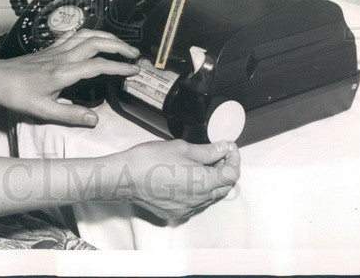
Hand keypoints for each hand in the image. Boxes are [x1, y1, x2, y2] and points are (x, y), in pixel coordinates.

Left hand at [0, 29, 140, 125]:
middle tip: (135, 56)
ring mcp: (56, 50)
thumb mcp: (42, 111)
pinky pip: (74, 35)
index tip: (134, 71)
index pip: (98, 65)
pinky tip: (94, 38)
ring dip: (107, 37)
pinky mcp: (50, 48)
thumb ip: (70, 115)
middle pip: (97, 42)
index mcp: (63, 73)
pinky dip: (90, 34)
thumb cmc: (15, 95)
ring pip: (86, 34)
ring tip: (121, 46)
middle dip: (119, 46)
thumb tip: (94, 120)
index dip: (119, 67)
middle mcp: (62, 57)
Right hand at [117, 139, 240, 223]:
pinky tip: (186, 177)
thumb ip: (207, 150)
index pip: (232, 173)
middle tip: (218, 153)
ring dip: (212, 181)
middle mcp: (199, 200)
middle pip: (224, 187)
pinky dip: (198, 190)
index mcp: (204, 182)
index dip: (234, 158)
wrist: (125, 178)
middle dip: (225, 169)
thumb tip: (223, 148)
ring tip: (201, 163)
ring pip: (210, 196)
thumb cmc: (150, 160)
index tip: (228, 147)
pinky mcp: (176, 213)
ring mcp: (188, 209)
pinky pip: (195, 203)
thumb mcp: (182, 147)